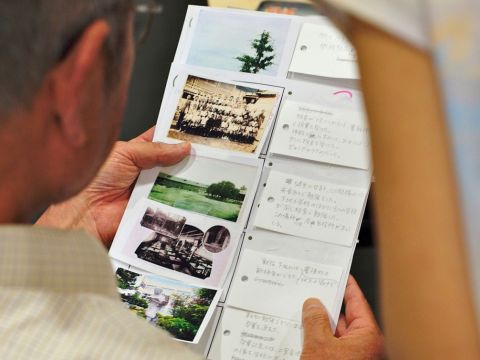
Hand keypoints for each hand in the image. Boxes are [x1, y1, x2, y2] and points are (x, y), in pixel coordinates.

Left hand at [36, 127, 189, 246]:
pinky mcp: (155, 209)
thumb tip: (184, 147)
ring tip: (204, 170)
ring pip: (177, 182)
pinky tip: (195, 191)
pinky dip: (184, 199)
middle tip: (205, 153)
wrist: (86, 212)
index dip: (178, 137)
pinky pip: (174, 203)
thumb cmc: (96, 179)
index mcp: (138, 153)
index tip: (196, 133)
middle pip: (174, 163)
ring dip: (188, 178)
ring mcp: (152, 191)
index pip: (162, 141)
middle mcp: (146, 172)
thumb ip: (156, 150)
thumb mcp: (126, 154)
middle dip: (188, 158)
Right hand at [301, 276, 384, 359]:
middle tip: (312, 294)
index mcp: (368, 336)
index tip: (340, 274)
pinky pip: (331, 348)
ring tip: (303, 317)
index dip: (347, 286)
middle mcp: (365, 346)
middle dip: (326, 307)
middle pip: (345, 318)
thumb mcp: (319, 344)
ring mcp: (354, 356)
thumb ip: (315, 320)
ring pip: (335, 335)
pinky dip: (319, 341)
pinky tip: (304, 337)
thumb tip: (313, 304)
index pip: (358, 302)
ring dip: (319, 327)